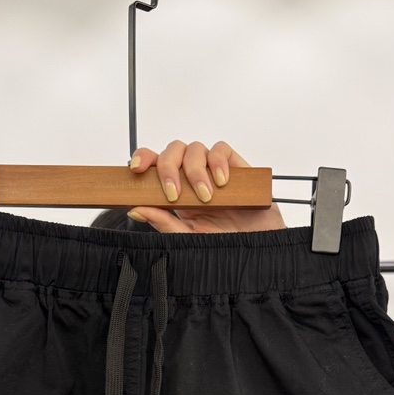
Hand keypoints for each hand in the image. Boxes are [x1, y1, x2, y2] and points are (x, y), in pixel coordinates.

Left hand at [128, 140, 285, 233]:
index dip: (144, 158)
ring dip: (195, 171)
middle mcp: (192, 177)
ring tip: (206, 197)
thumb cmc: (223, 242)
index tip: (136, 168)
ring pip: (194, 149)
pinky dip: (218, 162)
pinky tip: (221, 182)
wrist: (257, 245)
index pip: (155, 164)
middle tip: (174, 194)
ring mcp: (212, 170)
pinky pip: (220, 149)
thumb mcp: (188, 236)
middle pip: (172, 151)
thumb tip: (135, 209)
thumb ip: (163, 222)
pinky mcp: (234, 166)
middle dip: (168, 168)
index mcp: (176, 190)